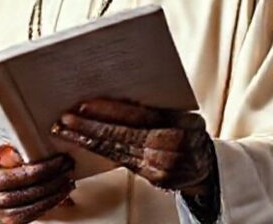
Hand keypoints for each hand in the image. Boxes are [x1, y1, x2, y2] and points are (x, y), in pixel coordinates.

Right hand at [0, 145, 74, 223]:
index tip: (60, 159)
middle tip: (68, 169)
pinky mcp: (11, 222)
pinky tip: (60, 196)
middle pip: (33, 191)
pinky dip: (50, 205)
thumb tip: (20, 151)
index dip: (46, 167)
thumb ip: (7, 153)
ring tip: (68, 182)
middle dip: (55, 179)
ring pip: (35, 206)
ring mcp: (2, 214)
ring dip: (56, 194)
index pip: (24, 174)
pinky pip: (34, 215)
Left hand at [52, 98, 215, 195]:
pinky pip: (120, 161)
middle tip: (65, 120)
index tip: (85, 105)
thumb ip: (158, 108)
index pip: (138, 118)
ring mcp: (159, 167)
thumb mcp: (185, 115)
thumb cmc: (192, 135)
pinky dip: (99, 151)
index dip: (110, 112)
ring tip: (65, 131)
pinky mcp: (151, 178)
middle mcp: (169, 150)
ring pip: (117, 151)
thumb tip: (124, 94)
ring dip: (88, 141)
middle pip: (123, 136)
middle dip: (90, 127)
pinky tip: (83, 143)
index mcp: (179, 127)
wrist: (207, 167)